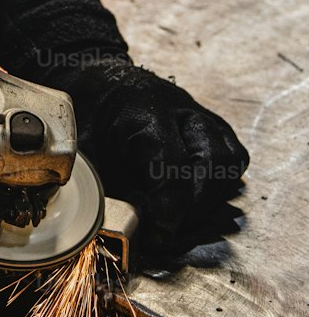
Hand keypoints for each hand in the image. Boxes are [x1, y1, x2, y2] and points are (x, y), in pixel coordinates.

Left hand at [50, 56, 249, 252]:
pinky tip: (192, 199)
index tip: (157, 234)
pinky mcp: (212, 125)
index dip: (169, 209)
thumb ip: (102, 186)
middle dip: (194, 208)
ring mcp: (201, 115)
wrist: (102, 82)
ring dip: (210, 197)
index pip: (172, 166)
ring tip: (181, 218)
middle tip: (168, 231)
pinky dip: (218, 183)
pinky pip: (232, 156)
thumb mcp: (83, 150)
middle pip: (213, 163)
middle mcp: (181, 110)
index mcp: (143, 112)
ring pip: (230, 160)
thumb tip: (118, 227)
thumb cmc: (91, 116)